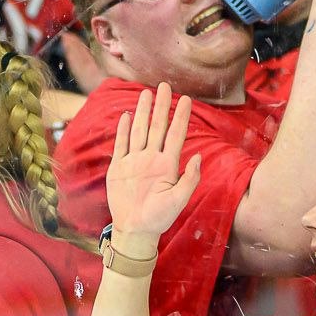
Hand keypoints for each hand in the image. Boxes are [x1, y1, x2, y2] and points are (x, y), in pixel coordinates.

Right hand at [105, 83, 202, 240]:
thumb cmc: (159, 218)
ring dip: (141, 112)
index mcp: (167, 165)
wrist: (135, 229)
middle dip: (161, 106)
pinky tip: (125, 116)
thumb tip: (197, 157)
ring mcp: (134, 162)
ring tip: (145, 93)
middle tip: (164, 85)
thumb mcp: (179, 200)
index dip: (181, 116)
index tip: (186, 99)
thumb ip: (189, 179)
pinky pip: (121, 145)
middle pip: (156, 126)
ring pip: (139, 130)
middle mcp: (151, 159)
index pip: (176, 134)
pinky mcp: (118, 168)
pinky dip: (123, 130)